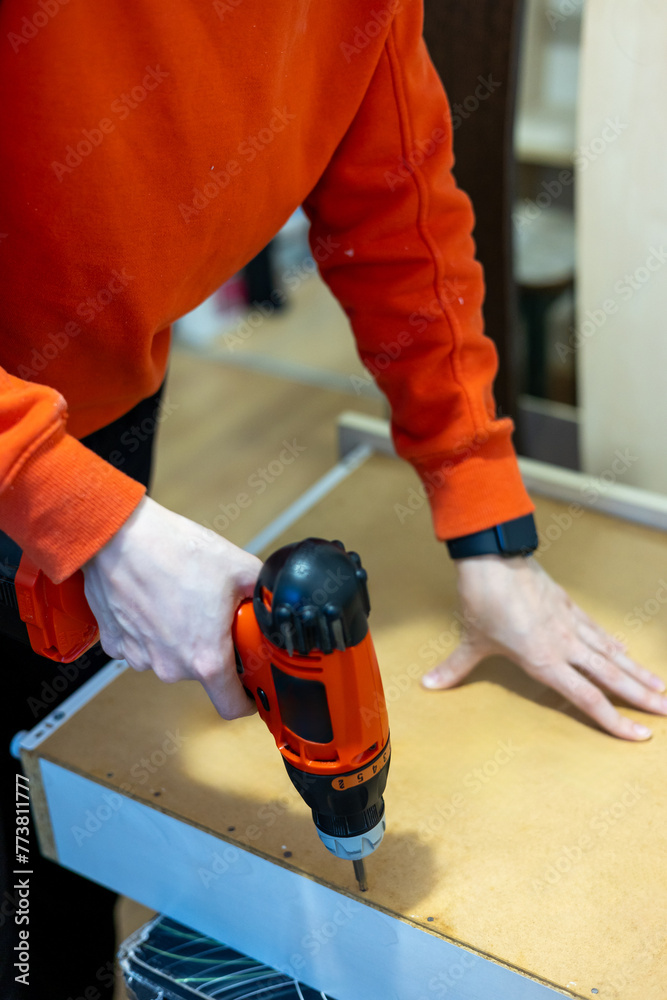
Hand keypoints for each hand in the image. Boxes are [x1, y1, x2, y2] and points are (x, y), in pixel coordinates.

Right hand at [82, 496, 261, 719]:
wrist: (118, 535)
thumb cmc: (174, 549)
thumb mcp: (239, 567)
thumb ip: (263, 593)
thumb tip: (275, 602)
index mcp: (206, 658)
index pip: (232, 707)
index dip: (247, 699)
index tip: (250, 687)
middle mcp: (171, 666)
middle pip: (203, 673)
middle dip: (213, 648)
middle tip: (213, 614)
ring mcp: (140, 657)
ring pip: (171, 657)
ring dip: (180, 638)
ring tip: (181, 599)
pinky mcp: (115, 643)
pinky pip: (142, 645)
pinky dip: (151, 630)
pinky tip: (154, 600)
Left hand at [421, 555, 666, 740]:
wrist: (493, 557)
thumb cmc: (483, 598)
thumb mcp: (469, 639)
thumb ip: (455, 667)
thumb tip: (430, 684)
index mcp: (543, 660)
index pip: (586, 698)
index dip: (613, 720)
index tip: (639, 736)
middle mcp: (563, 644)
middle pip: (611, 676)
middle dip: (642, 697)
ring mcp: (569, 622)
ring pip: (611, 653)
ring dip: (637, 671)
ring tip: (662, 689)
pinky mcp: (567, 604)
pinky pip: (596, 630)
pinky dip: (613, 642)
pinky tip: (626, 650)